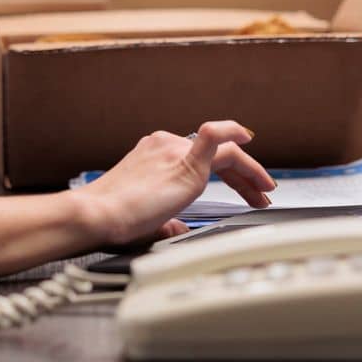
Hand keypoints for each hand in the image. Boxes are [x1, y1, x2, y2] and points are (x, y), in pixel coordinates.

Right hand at [73, 121, 273, 247]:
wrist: (97, 214)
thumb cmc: (111, 217)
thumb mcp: (146, 218)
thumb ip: (165, 221)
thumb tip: (177, 229)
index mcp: (155, 154)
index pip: (202, 158)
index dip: (227, 175)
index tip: (241, 188)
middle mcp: (165, 146)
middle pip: (217, 156)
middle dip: (243, 176)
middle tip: (259, 194)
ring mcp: (175, 151)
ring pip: (226, 154)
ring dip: (249, 172)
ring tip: (264, 190)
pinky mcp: (184, 162)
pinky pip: (215, 137)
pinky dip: (233, 132)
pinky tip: (249, 139)